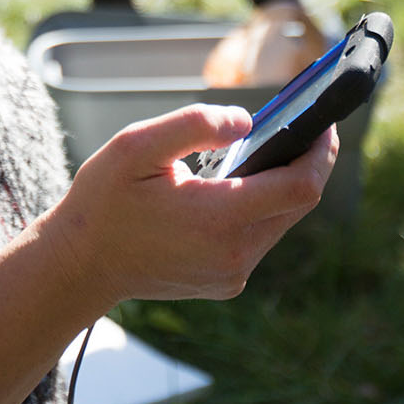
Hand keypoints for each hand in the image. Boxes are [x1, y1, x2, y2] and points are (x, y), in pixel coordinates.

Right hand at [43, 104, 336, 311]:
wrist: (81, 265)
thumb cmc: (103, 201)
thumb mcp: (136, 146)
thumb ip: (194, 125)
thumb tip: (247, 121)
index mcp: (217, 218)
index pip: (299, 187)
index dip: (320, 151)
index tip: (323, 122)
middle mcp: (234, 254)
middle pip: (298, 204)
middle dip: (306, 162)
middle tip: (300, 126)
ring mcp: (232, 274)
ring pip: (282, 222)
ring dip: (280, 186)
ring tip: (264, 151)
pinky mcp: (226, 282)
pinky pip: (260, 239)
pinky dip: (259, 209)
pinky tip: (236, 188)